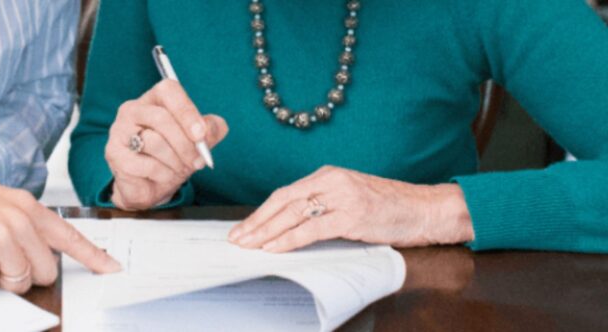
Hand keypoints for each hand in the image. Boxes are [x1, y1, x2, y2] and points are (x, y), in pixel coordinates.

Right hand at [0, 159, 121, 293]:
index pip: (68, 235)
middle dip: (22, 274)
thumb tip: (38, 256)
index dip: (92, 256)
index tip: (111, 268)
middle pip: (44, 270)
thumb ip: (20, 224)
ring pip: (17, 282)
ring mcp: (1, 237)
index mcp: (25, 205)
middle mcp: (19, 220)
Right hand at [105, 79, 228, 209]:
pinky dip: (162, 174)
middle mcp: (132, 110)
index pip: (168, 90)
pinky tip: (162, 176)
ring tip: (178, 169)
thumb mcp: (197, 141)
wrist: (150, 185)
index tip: (201, 134)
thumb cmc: (172, 157)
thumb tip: (212, 127)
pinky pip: (145, 164)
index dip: (186, 111)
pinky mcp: (114, 153)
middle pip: (161, 118)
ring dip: (175, 161)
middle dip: (185, 144)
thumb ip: (211, 129)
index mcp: (153, 100)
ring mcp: (119, 131)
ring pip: (154, 142)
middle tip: (198, 161)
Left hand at [228, 166, 473, 251]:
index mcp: (327, 175)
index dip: (261, 211)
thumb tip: (288, 225)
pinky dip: (289, 239)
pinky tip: (274, 248)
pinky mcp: (352, 215)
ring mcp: (342, 197)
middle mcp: (331, 181)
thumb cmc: (389, 208)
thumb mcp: (349, 199)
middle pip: (283, 202)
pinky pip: (312, 229)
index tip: (244, 227)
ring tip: (249, 245)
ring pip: (293, 214)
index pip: (285, 194)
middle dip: (256, 222)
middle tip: (237, 238)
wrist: (425, 209)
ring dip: (267, 232)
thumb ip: (322, 206)